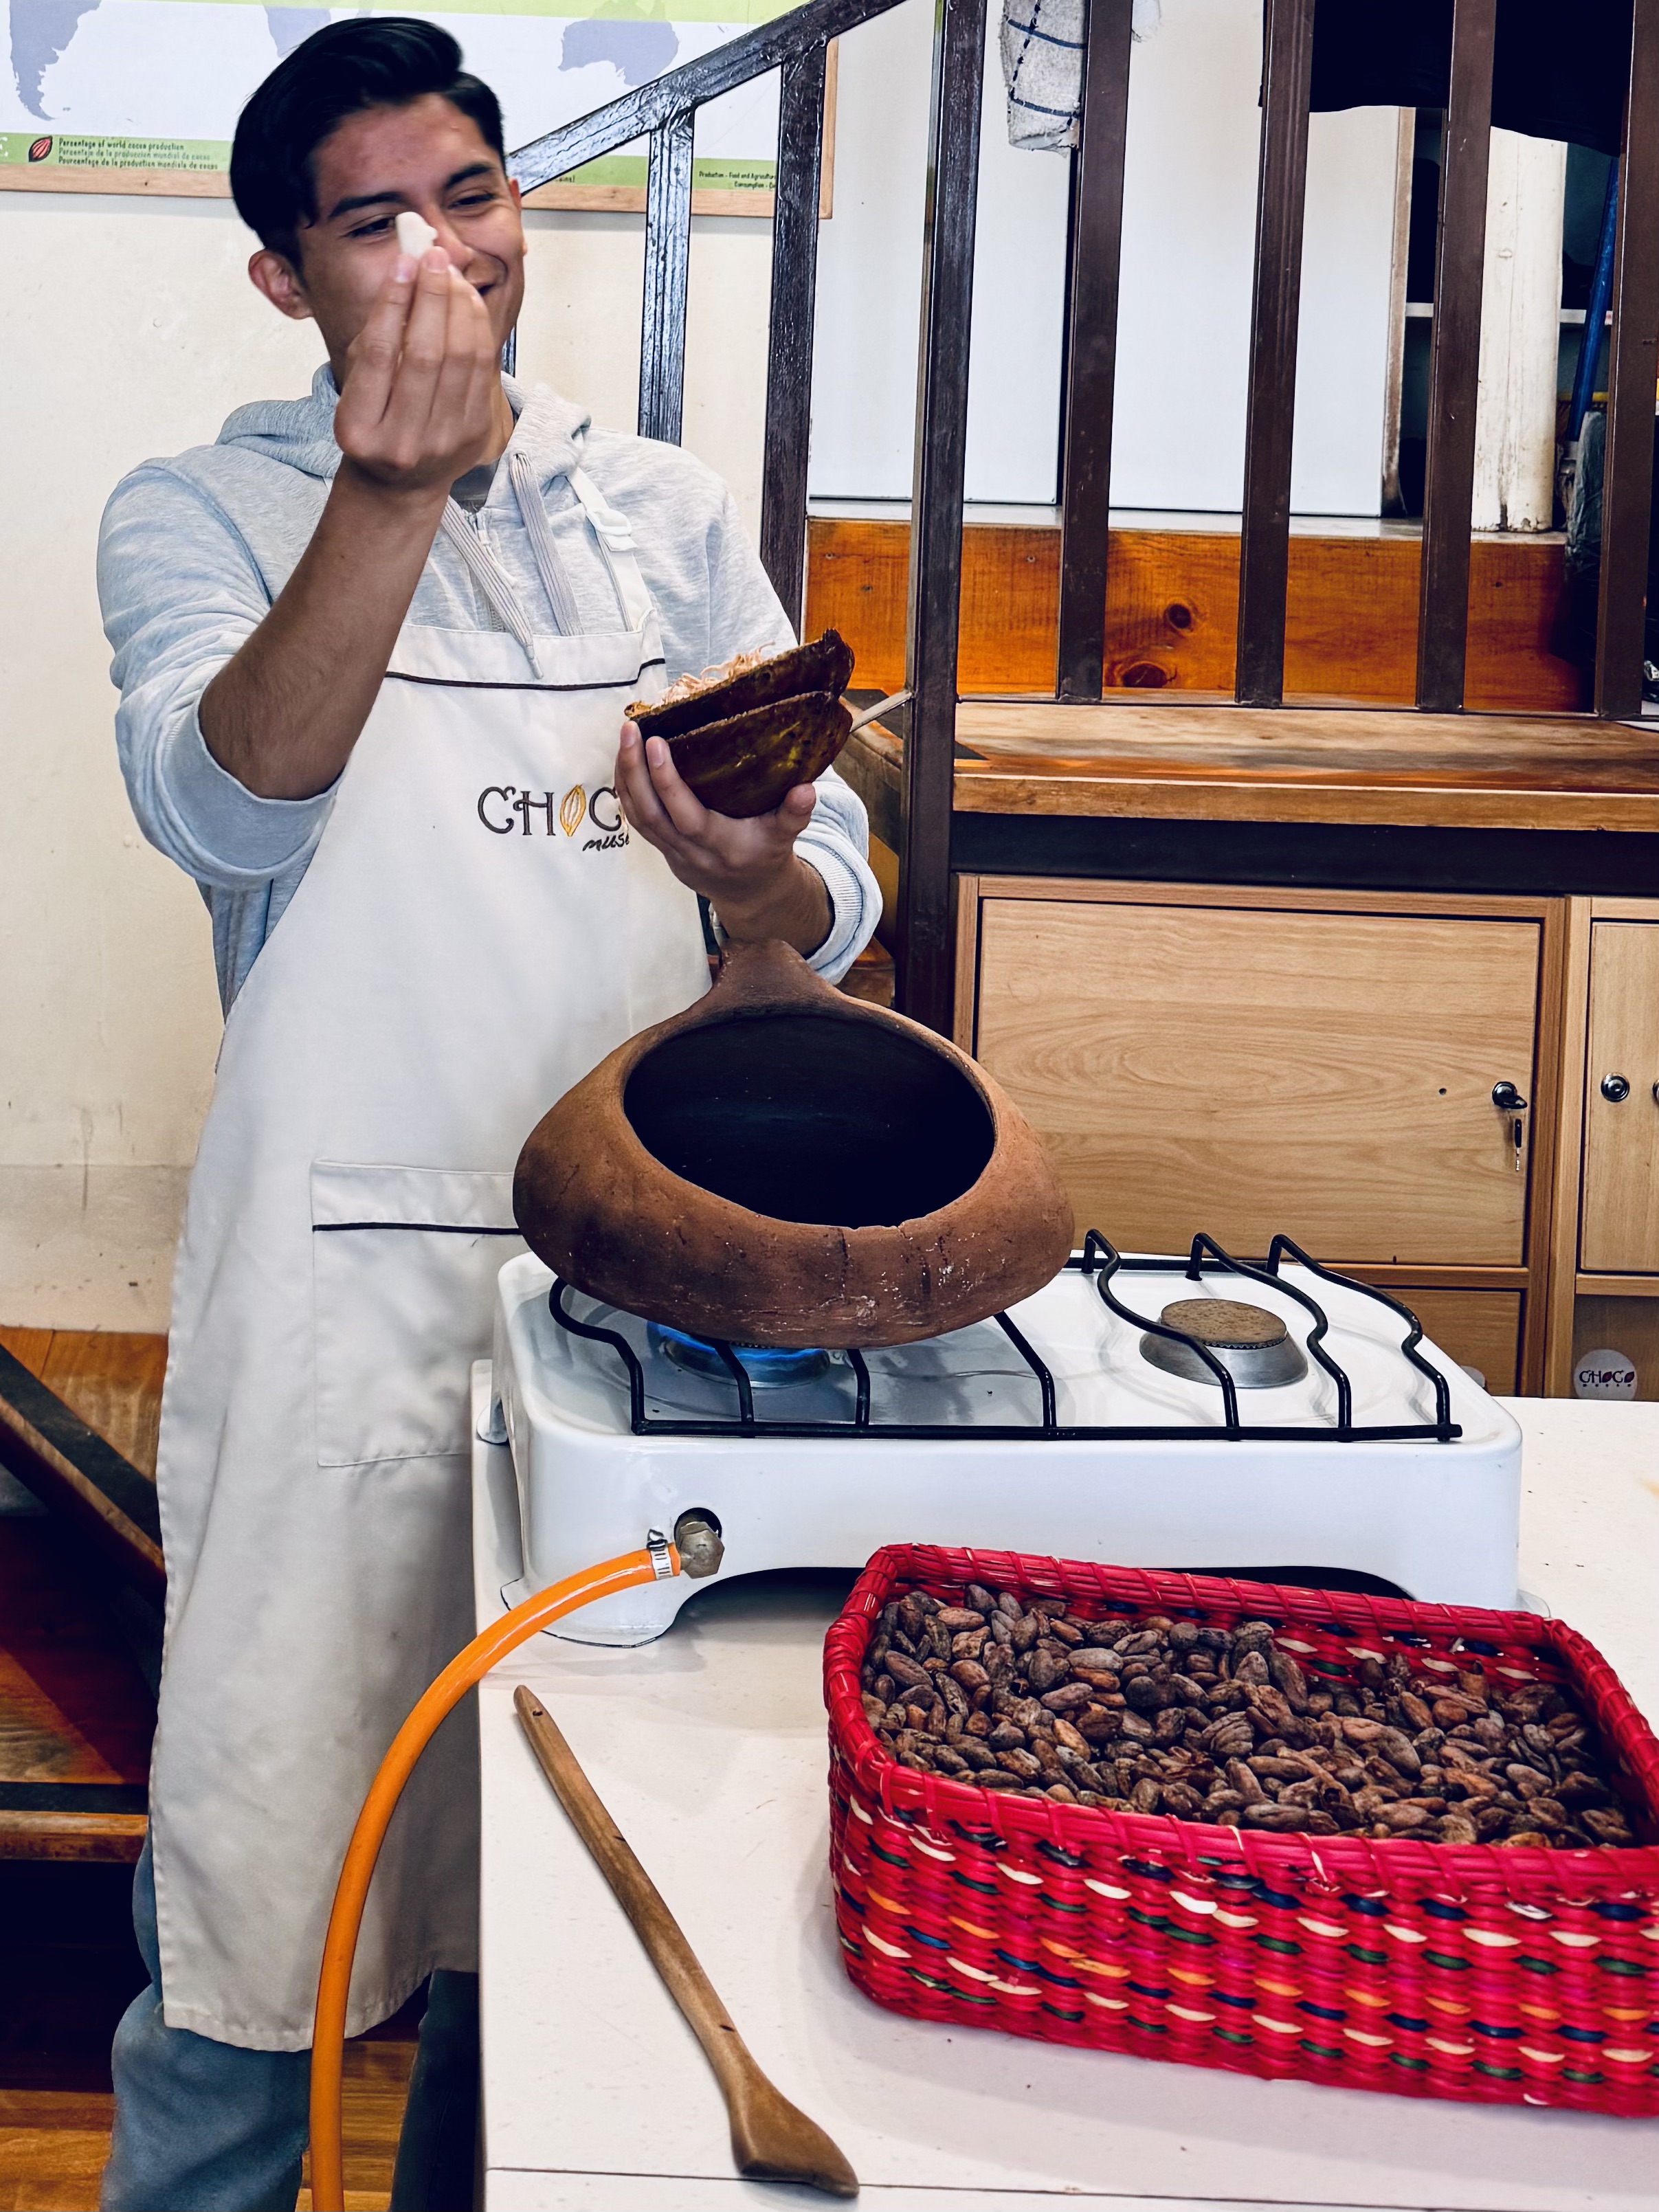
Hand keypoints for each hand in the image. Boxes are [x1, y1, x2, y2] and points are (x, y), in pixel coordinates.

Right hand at [333, 249, 499, 498]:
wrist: (401, 483)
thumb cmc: (374, 423)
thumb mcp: (357, 385)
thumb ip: (375, 336)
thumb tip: (406, 272)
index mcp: (359, 429)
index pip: (379, 353)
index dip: (394, 301)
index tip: (404, 261)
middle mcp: (402, 442)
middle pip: (426, 354)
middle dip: (432, 296)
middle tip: (434, 256)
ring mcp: (443, 444)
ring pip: (460, 360)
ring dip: (459, 307)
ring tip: (451, 273)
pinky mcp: (474, 437)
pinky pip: (481, 371)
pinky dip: (476, 329)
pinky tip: (467, 302)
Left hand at [615, 723, 831, 956]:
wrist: (749, 894)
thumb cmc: (765, 856)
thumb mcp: (785, 837)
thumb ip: (795, 814)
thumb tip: (808, 788)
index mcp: (721, 846)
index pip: (687, 817)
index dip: (667, 782)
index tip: (656, 742)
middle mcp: (691, 851)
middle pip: (651, 814)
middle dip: (635, 771)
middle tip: (630, 729)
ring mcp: (671, 851)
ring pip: (638, 816)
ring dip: (625, 776)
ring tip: (624, 736)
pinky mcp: (661, 845)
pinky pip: (636, 818)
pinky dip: (626, 788)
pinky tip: (624, 759)